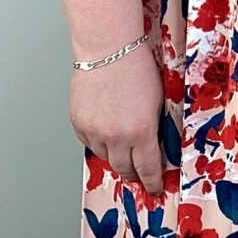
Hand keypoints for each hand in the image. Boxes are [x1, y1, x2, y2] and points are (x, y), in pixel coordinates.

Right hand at [69, 40, 166, 196]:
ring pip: (105, 157)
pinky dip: (99, 142)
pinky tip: (106, 131)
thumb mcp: (159, 101)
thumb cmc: (138, 68)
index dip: (152, 182)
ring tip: (123, 146)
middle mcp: (115, 137)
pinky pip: (89, 143)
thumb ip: (155, 128)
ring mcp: (93, 131)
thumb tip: (155, 147)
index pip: (147, 168)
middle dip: (134, 174)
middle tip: (140, 175)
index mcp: (141, 132)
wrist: (108, 49)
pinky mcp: (78, 123)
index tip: (155, 189)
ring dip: (116, 155)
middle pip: (124, 169)